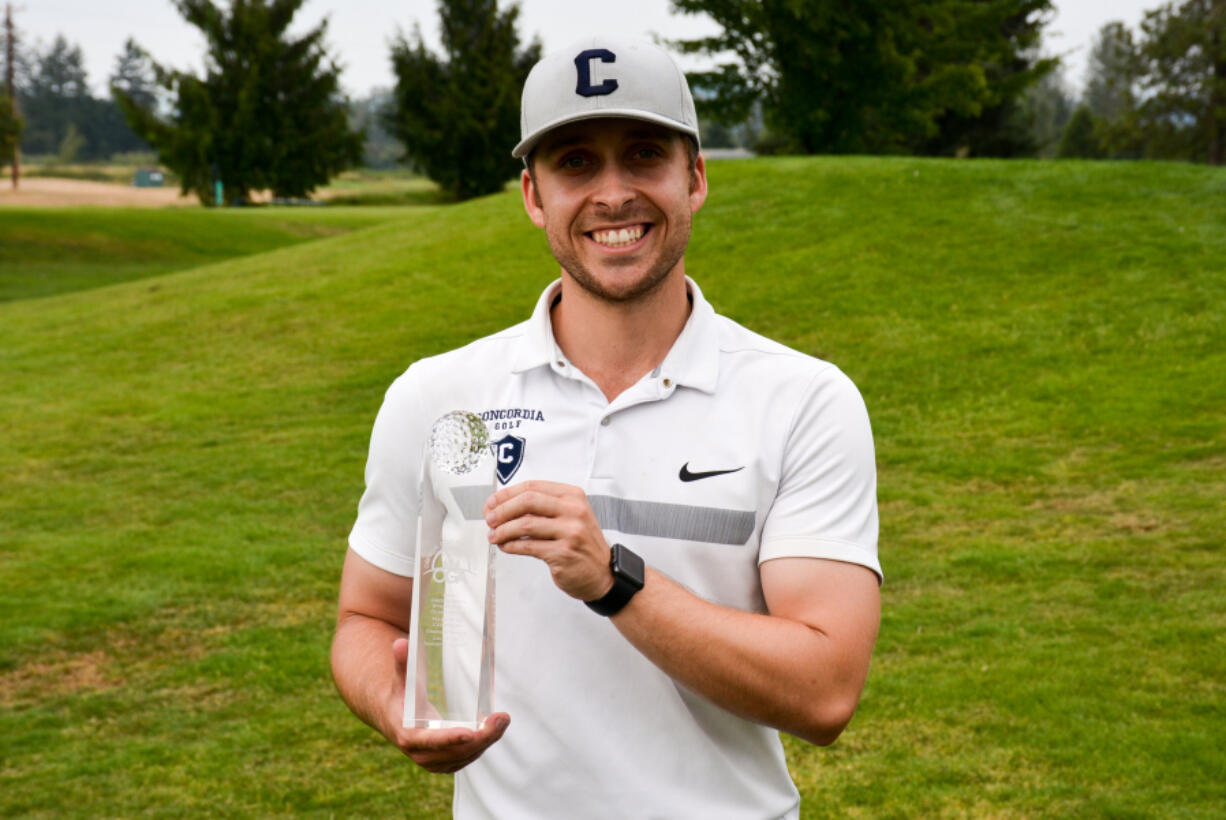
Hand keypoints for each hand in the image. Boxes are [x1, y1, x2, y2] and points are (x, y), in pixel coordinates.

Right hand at [386, 638, 508, 773]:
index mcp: (408, 736)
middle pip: (456, 751)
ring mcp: (434, 762)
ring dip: (487, 740)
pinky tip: (496, 729)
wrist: (394, 719)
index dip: (450, 739)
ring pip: (466, 756)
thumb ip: (402, 663)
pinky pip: (468, 757)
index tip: (470, 733)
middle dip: (481, 738)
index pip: (431, 742)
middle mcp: (422, 754)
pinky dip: (483, 744)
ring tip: (503, 720)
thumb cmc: (400, 696)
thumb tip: (401, 642)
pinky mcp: (445, 762)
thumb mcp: (401, 680)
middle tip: (501, 718)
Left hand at [484, 480, 613, 601]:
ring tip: (494, 536)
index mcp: (573, 496)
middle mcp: (574, 510)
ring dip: (503, 530)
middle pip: (528, 501)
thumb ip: (542, 509)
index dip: (507, 494)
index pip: (533, 487)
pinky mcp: (563, 553)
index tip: (492, 503)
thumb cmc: (581, 544)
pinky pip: (528, 546)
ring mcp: (570, 531)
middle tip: (489, 519)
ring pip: (525, 524)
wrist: (602, 573)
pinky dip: (511, 545)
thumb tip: (504, 507)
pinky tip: (505, 546)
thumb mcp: (569, 517)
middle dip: (502, 510)